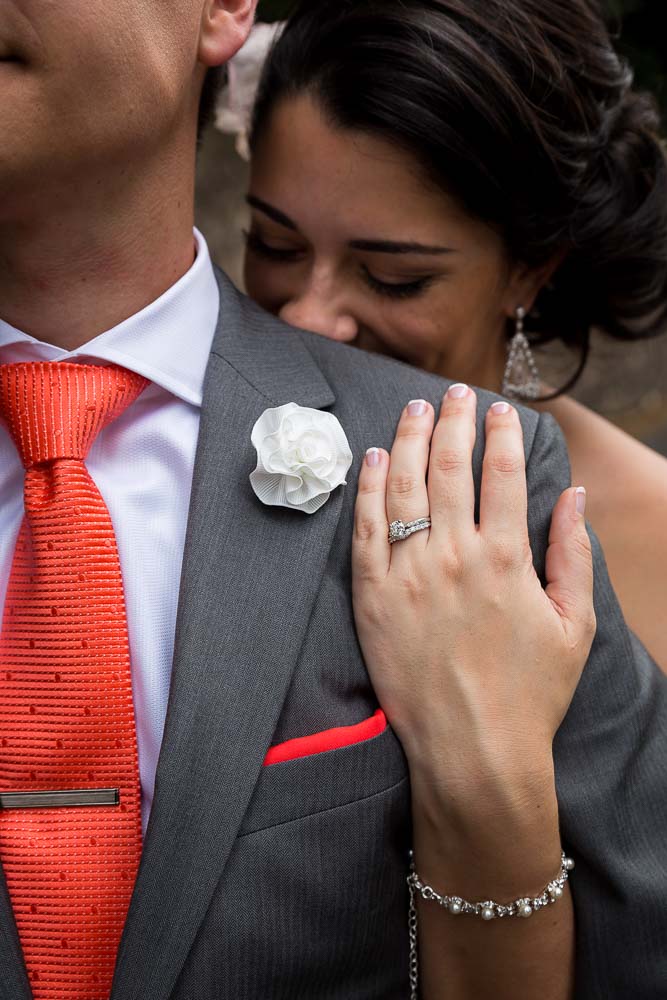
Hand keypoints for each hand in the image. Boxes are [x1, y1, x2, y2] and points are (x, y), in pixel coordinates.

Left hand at [352, 386, 595, 803]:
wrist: (473, 752)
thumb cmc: (530, 694)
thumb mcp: (573, 625)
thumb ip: (572, 554)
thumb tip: (571, 494)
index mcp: (506, 560)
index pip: (503, 474)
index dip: (502, 432)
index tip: (499, 407)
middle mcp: (454, 557)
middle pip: (451, 467)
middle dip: (455, 420)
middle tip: (456, 391)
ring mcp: (409, 576)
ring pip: (406, 487)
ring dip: (412, 439)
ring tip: (416, 407)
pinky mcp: (373, 599)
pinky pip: (366, 531)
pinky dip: (370, 489)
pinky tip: (376, 458)